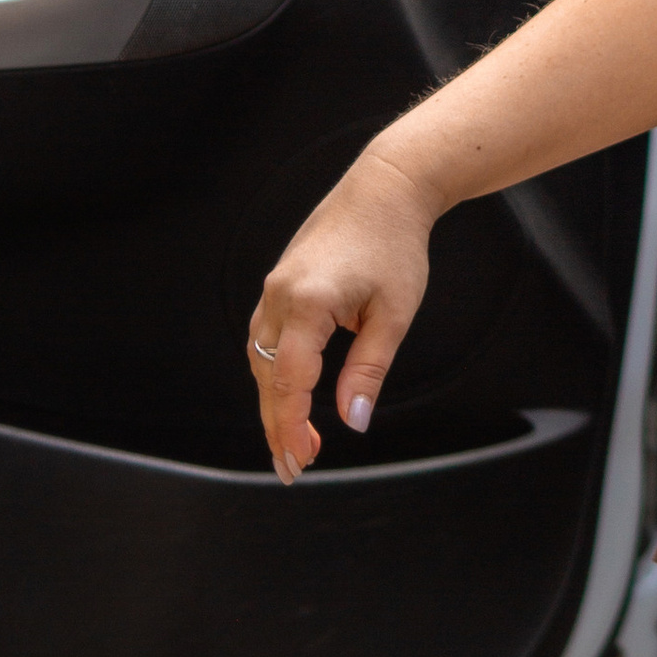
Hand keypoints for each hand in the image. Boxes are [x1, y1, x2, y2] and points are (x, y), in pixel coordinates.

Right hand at [247, 137, 438, 482]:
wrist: (384, 189)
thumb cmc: (396, 246)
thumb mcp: (394, 314)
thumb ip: (369, 369)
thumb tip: (353, 420)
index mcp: (307, 303)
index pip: (289, 381)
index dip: (290, 426)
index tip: (298, 461)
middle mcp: (280, 296)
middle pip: (267, 377)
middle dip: (277, 426)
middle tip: (294, 468)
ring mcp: (274, 290)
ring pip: (261, 360)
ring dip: (274, 403)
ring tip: (297, 442)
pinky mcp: (279, 286)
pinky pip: (266, 340)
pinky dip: (275, 374)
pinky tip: (292, 396)